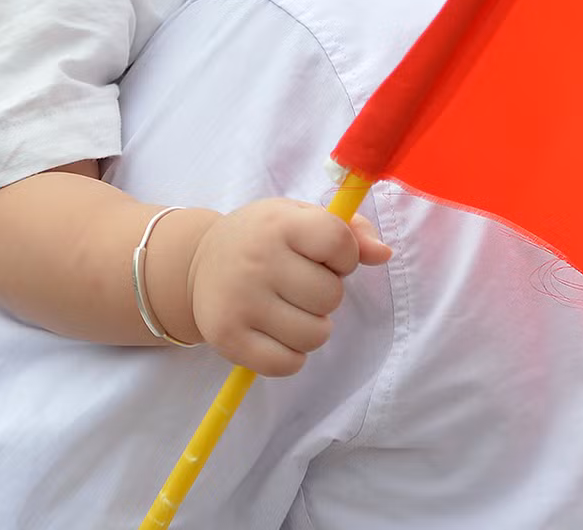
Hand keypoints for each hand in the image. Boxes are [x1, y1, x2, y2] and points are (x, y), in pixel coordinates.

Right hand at [184, 200, 390, 376]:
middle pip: (330, 296)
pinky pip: (287, 364)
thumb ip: (349, 232)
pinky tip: (277, 333)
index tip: (326, 256)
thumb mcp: (301, 218)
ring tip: (290, 309)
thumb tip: (384, 254)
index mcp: (280, 224)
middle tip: (301, 284)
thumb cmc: (264, 238)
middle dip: (326, 294)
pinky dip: (292, 356)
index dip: (344, 255)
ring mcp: (241, 301)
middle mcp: (258, 260)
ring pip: (315, 335)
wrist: (198, 262)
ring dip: (312, 327)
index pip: (338, 242)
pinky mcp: (229, 338)